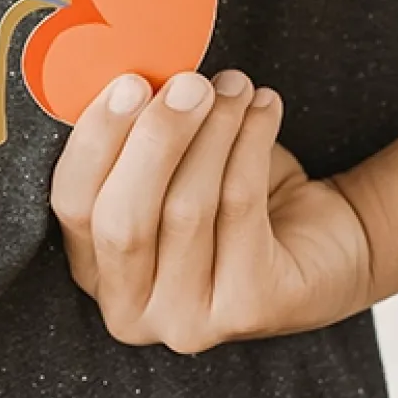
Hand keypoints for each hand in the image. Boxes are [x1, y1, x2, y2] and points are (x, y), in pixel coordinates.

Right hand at [50, 69, 375, 353]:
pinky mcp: (249, 310)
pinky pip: (240, 210)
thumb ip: (134, 138)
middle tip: (189, 83)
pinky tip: (264, 106)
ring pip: (186, 208)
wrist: (324, 242)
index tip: (129, 83)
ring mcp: (188, 322)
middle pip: (123, 220)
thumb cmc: (227, 196)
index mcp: (93, 272)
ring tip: (234, 85)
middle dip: (154, 140)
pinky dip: (251, 144)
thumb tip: (125, 76)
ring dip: (213, 131)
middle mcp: (130, 312)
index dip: (96, 143)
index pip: (73, 207)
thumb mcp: (168, 168)